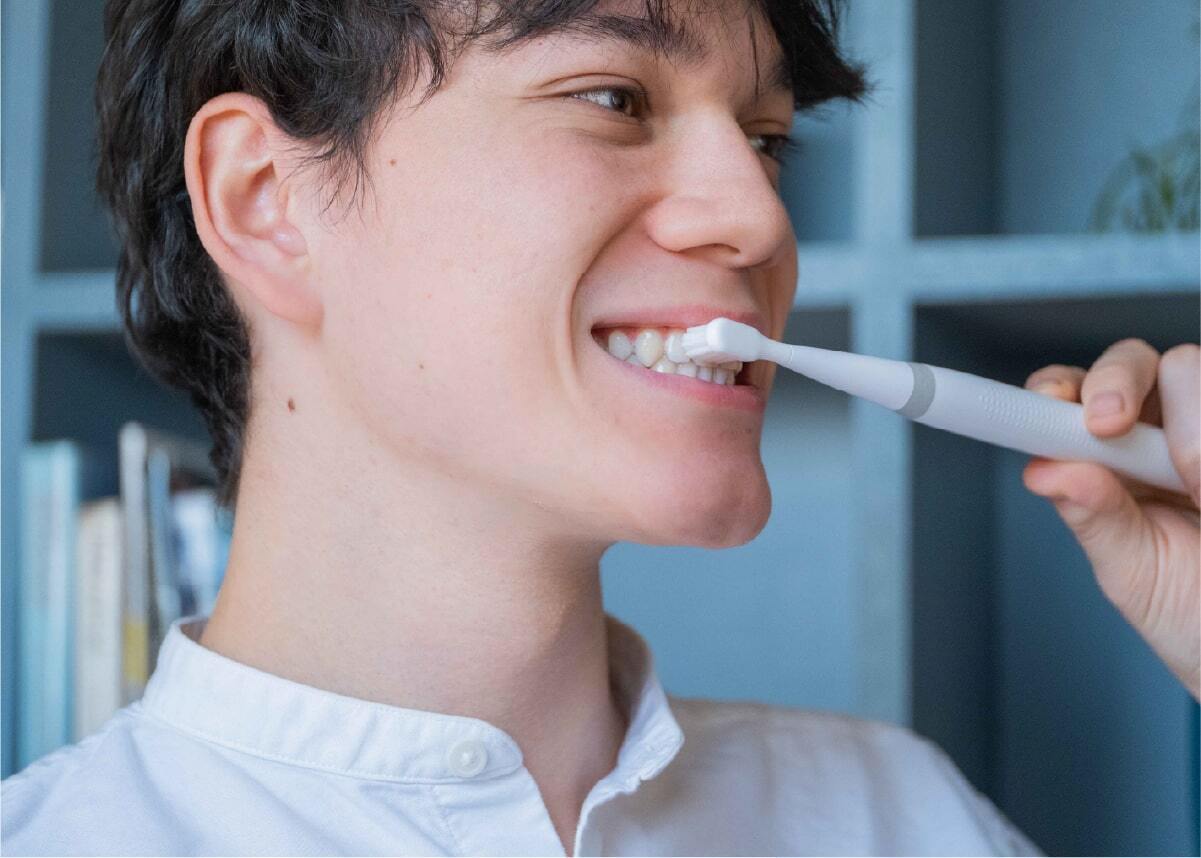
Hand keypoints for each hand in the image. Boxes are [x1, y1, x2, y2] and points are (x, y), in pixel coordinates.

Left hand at [1021, 339, 1199, 700]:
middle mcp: (1162, 431)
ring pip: (1187, 367)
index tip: (1050, 402)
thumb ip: (1095, 520)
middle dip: (1114, 382)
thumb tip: (1044, 470)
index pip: (1072, 398)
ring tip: (1197, 494)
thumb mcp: (1135, 575)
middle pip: (1131, 361)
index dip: (1057, 388)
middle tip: (1108, 425)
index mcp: (1111, 461)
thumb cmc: (1193, 613)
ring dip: (1187, 429)